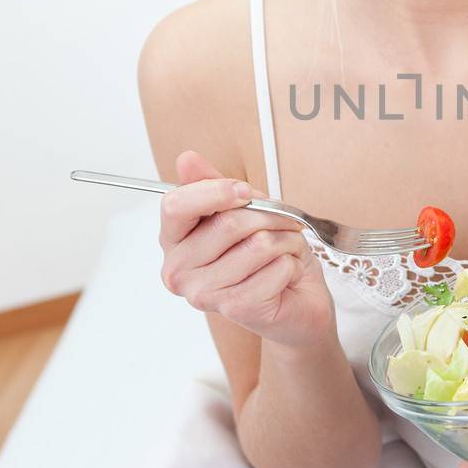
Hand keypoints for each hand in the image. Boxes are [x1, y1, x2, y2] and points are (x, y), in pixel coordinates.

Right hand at [159, 149, 336, 349]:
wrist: (294, 302)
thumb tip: (187, 159)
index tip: (246, 192)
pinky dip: (293, 264)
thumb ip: (213, 185)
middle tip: (283, 225)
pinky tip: (286, 275)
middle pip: (228, 223)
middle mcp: (179, 271)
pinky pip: (277, 266)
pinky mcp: (236, 309)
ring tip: (285, 251)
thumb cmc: (266, 256)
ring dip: (286, 241)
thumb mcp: (241, 211)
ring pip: (259, 244)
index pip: (176, 206)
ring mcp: (204, 294)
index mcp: (173, 241)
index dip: (216, 191)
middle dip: (269, 216)